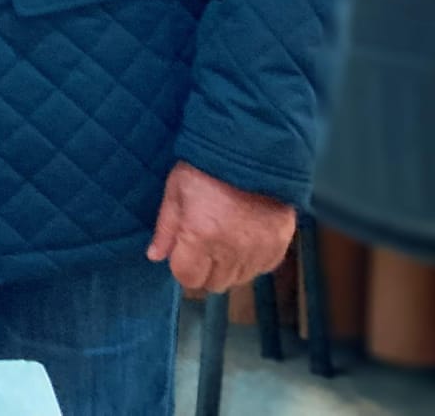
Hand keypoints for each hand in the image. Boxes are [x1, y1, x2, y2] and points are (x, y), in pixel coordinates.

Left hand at [146, 161, 294, 294]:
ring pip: (238, 280)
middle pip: (213, 283)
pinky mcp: (279, 245)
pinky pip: (261, 269)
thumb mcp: (176, 190)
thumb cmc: (208, 167)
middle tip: (203, 244)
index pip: (187, 277)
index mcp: (200, 236)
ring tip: (225, 238)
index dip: (182, 266)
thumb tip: (155, 256)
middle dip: (203, 269)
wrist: (254, 149)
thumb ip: (166, 228)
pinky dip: (252, 260)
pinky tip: (245, 238)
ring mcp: (258, 250)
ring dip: (228, 267)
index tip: (183, 251)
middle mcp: (231, 250)